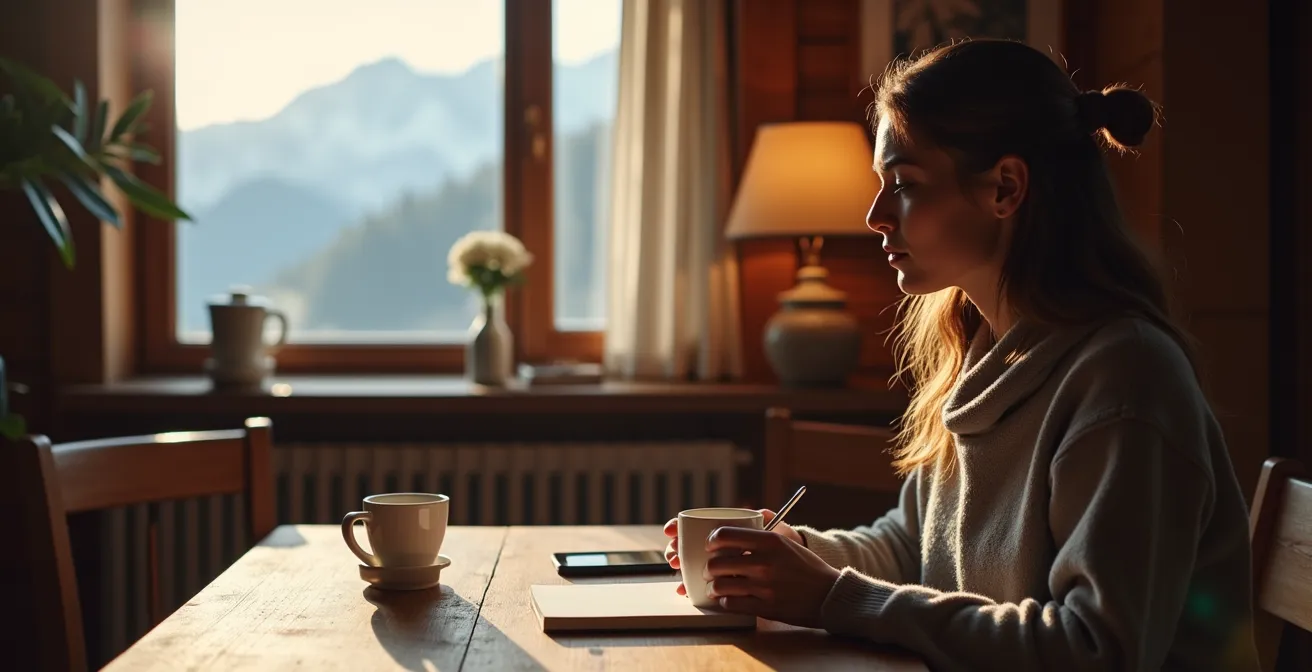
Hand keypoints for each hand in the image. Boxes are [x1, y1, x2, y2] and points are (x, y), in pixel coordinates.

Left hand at [702, 526, 839, 628]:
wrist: (829, 594)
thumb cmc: (806, 567)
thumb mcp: (787, 542)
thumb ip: (762, 534)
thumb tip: (743, 522)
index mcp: (770, 541)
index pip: (725, 535)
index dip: (711, 541)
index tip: (710, 546)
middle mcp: (765, 562)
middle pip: (717, 563)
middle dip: (708, 568)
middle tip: (710, 571)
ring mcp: (765, 586)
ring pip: (721, 586)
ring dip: (713, 588)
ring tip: (714, 588)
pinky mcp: (766, 607)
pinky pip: (732, 604)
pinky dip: (725, 602)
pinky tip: (727, 600)